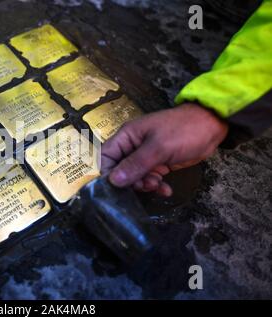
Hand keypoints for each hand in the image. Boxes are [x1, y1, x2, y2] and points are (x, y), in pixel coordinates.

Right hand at [101, 103, 227, 195]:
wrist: (213, 125)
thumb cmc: (183, 130)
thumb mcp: (159, 147)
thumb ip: (136, 164)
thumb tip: (113, 181)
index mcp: (127, 137)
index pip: (105, 157)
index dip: (107, 174)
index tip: (117, 188)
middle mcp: (132, 147)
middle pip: (119, 170)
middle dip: (130, 182)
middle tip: (145, 185)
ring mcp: (145, 156)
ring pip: (135, 177)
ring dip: (145, 184)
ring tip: (158, 185)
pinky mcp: (158, 163)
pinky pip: (149, 178)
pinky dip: (156, 185)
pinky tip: (166, 189)